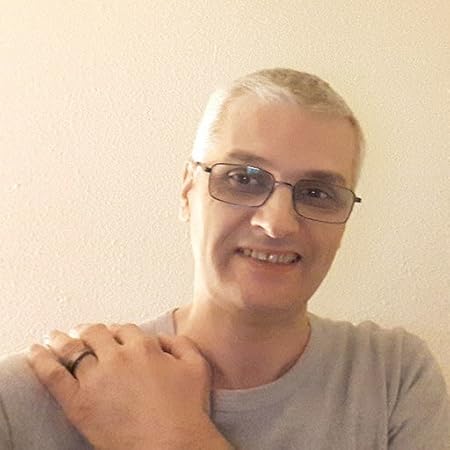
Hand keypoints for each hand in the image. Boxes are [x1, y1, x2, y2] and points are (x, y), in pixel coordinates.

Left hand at [27, 323, 229, 449]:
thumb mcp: (197, 366)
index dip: (117, 331)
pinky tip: (35, 350)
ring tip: (55, 336)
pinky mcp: (79, 402)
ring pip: (73, 350)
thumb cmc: (187, 409)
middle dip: (88, 330)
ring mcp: (96, 378)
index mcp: (144, 347)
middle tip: (82, 332)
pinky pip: (53, 375)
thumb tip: (160, 338)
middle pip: (96, 333)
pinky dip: (41, 360)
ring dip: (63, 339)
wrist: (172, 445)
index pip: (124, 329)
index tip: (112, 336)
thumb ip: (180, 343)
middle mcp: (118, 357)